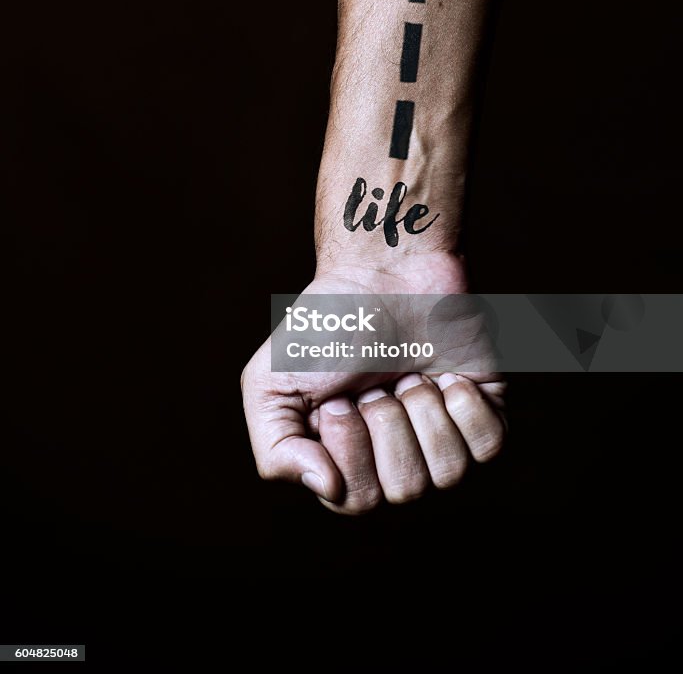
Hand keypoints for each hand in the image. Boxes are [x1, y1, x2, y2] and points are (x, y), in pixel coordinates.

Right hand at [241, 252, 505, 514]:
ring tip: (408, 373)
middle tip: (376, 380)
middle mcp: (397, 461)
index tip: (338, 396)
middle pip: (406, 488)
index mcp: (347, 464)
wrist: (382, 272)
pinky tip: (447, 376)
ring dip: (423, 409)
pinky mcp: (483, 412)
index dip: (349, 443)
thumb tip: (327, 487)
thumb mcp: (270, 385)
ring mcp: (442, 439)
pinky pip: (489, 446)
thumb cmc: (325, 326)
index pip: (356, 499)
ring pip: (449, 471)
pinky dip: (465, 406)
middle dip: (386, 421)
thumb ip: (276, 451)